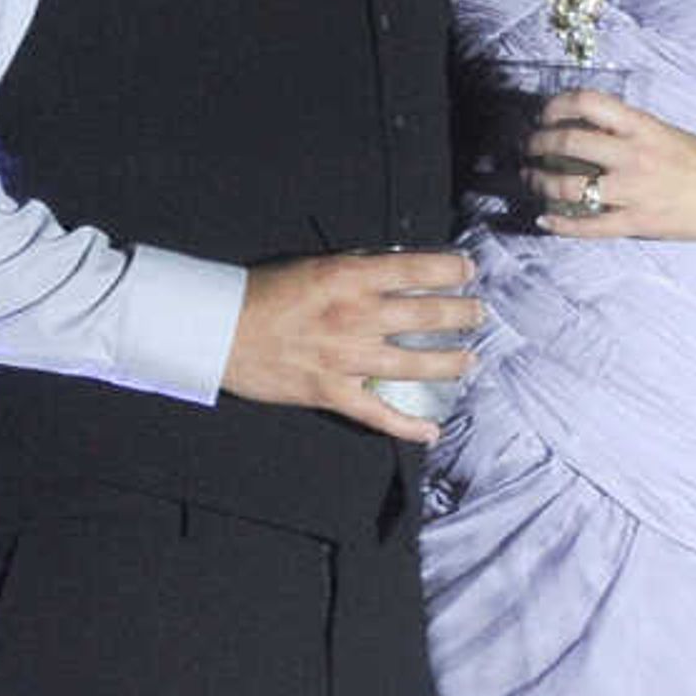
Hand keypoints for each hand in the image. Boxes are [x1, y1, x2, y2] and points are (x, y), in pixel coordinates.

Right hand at [225, 246, 479, 441]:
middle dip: (462, 313)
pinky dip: (408, 425)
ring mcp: (347, 358)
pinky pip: (379, 413)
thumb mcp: (311, 265)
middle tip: (478, 313)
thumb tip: (392, 272)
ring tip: (470, 360)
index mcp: (349, 278)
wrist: (217, 329)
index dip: (449, 268)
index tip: (467, 269)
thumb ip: (353, 270)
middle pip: (426, 314)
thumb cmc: (259, 293)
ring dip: (451, 362)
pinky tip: (432, 429)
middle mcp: (355, 316)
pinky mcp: (332, 392)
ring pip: (416, 362)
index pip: (415, 268)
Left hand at [529, 86, 695, 239]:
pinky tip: (545, 219)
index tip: (546, 114)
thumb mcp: (668, 133)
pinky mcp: (637, 223)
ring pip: (567, 186)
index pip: (588, 102)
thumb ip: (631, 131)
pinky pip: (587, 226)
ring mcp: (634, 191)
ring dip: (539, 182)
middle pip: (567, 142)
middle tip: (529, 147)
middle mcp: (635, 155)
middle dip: (537, 144)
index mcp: (644, 126)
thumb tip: (589, 129)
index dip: (557, 105)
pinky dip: (560, 224)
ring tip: (532, 180)